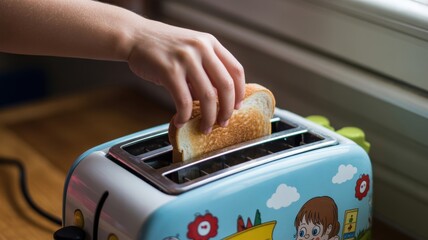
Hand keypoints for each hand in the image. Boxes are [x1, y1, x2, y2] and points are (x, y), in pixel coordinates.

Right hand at [127, 19, 244, 133]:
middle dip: (227, 110)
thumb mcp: (191, 50)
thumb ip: (205, 70)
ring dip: (208, 118)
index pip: (236, 70)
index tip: (237, 107)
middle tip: (223, 123)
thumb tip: (217, 100)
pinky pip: (183, 101)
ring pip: (207, 97)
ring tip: (204, 128)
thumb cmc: (163, 47)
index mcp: (210, 43)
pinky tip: (180, 121)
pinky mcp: (169, 70)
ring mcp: (186, 59)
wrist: (135, 36)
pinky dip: (184, 116)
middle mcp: (201, 48)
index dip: (240, 93)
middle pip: (226, 86)